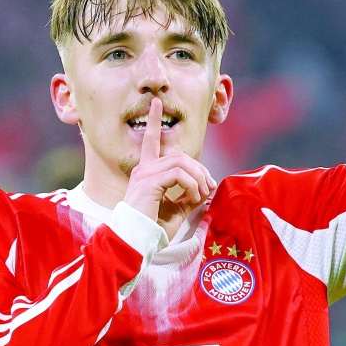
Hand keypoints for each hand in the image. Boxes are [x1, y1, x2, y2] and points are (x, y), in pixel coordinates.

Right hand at [123, 97, 215, 223]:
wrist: (135, 243)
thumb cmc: (152, 230)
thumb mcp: (175, 211)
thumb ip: (188, 198)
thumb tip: (206, 190)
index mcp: (146, 173)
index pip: (151, 141)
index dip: (153, 121)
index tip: (156, 103)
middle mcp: (143, 169)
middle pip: (178, 154)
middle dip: (199, 168)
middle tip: (209, 187)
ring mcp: (144, 174)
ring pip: (180, 161)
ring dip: (198, 177)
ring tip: (201, 194)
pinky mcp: (149, 182)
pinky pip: (178, 174)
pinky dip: (191, 184)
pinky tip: (193, 197)